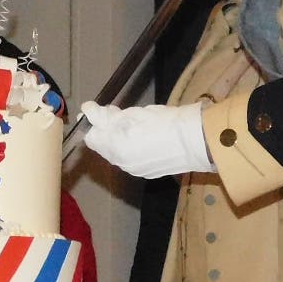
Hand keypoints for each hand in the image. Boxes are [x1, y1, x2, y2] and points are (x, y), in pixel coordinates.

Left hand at [80, 101, 214, 178]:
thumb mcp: (133, 113)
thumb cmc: (164, 122)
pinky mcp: (147, 172)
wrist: (195, 141)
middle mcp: (121, 163)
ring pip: (117, 152)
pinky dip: (131, 147)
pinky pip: (131, 158)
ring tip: (132, 124)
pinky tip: (144, 138)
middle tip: (115, 113)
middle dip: (105, 130)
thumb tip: (87, 111)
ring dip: (118, 139)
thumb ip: (106, 115)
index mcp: (115, 147)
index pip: (91, 137)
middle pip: (103, 146)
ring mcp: (135, 170)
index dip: (92, 121)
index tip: (96, 109)